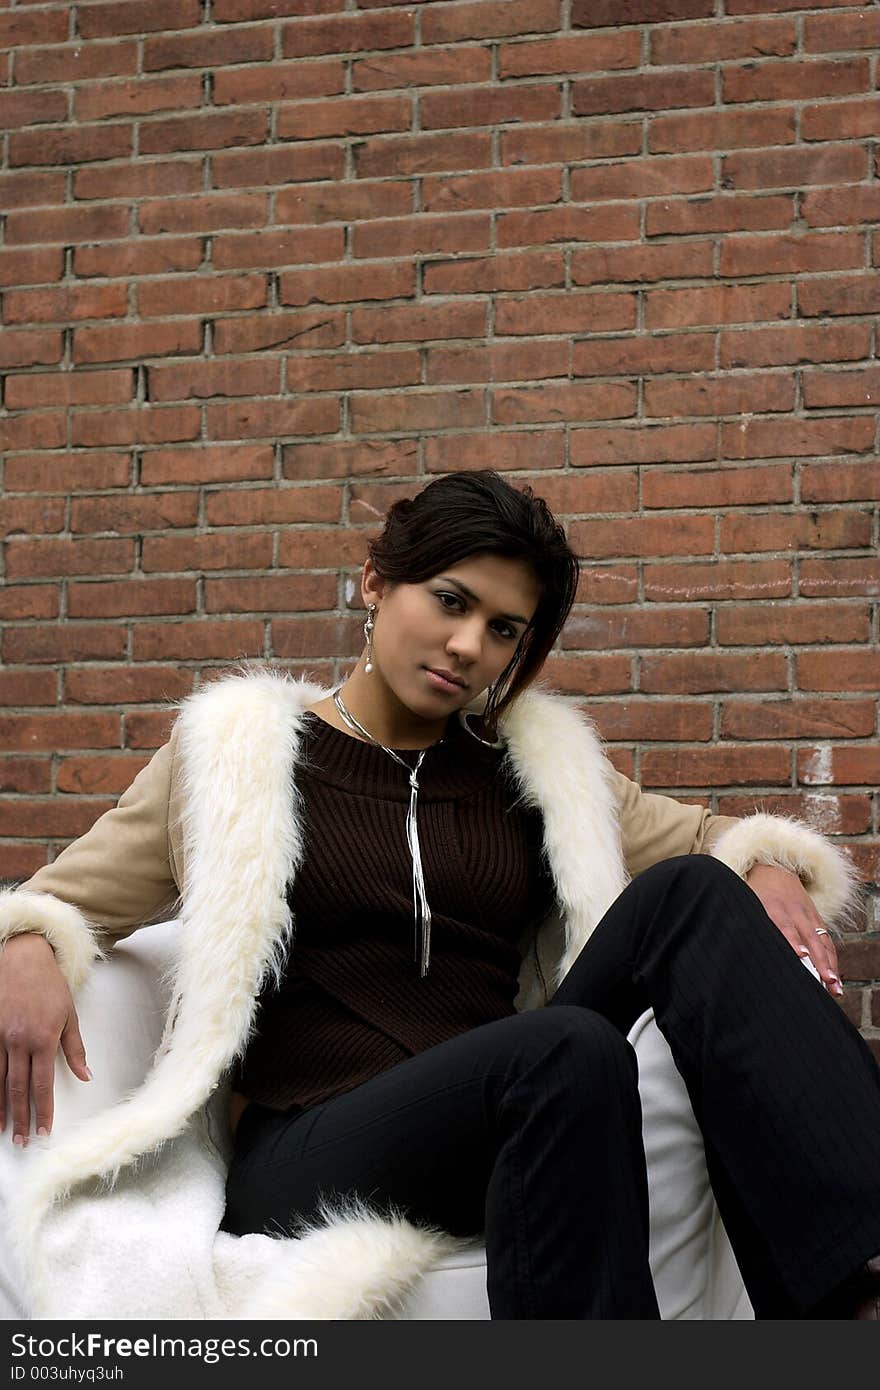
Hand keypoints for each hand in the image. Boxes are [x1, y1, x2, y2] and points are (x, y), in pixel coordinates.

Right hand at [0, 933, 90, 1145]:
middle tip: (21, 1141)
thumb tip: (86, 1076)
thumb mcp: (69, 1016)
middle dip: (20, 1117)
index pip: (42, 1084)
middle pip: (17, 1088)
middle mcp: (18, 1041)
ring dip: (1, 1107)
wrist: (22, 959)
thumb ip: (75, 1049)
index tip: (43, 1130)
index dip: (42, 1110)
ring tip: (3, 1129)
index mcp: (43, 1039)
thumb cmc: (49, 986)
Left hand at [745, 863, 841, 997]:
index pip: (784, 925)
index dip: (793, 940)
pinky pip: (827, 940)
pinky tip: (835, 977)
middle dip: (819, 960)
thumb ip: (743, 921)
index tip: (801, 955)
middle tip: (827, 980)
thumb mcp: (747, 901)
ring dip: (829, 964)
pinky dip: (832, 958)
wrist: (775, 868)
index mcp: (773, 907)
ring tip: (835, 987)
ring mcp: (808, 915)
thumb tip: (727, 946)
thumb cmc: (755, 892)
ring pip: (822, 941)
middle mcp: (795, 911)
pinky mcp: (817, 918)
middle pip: (809, 937)